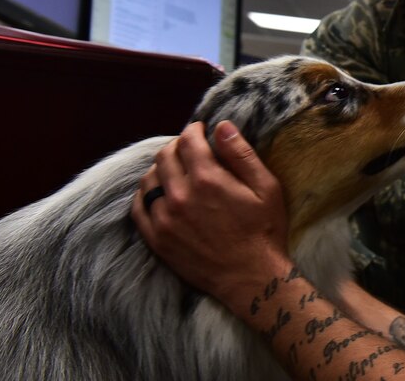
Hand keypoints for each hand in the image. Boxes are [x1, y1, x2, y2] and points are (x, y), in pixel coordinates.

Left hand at [132, 121, 292, 304]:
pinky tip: (159, 194)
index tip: (200, 130)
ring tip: (175, 171)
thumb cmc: (264, 231)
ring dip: (161, 168)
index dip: (194, 130)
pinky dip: (145, 195)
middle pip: (165, 156)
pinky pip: (138, 208)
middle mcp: (180, 196)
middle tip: (190, 150)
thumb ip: (241, 154)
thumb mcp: (266, 187)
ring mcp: (164, 219)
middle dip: (177, 146)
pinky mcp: (157, 240)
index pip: (188, 140)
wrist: (252, 278)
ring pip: (149, 180)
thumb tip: (222, 126)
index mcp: (208, 179)